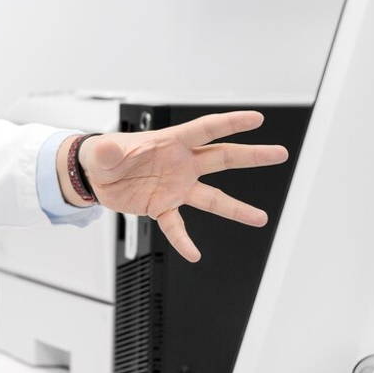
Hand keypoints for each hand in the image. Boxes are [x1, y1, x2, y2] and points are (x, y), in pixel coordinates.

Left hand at [63, 111, 288, 262]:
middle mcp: (180, 164)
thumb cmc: (103, 155)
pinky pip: (177, 226)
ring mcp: (175, 186)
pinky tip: (193, 254)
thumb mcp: (104, 150)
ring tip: (260, 218)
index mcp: (170, 143)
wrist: (94, 176)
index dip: (230, 123)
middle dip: (251, 155)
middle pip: (222, 157)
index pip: (205, 129)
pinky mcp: (162, 206)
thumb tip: (107, 148)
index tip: (257, 119)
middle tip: (279, 153)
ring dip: (235, 208)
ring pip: (211, 198)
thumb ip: (109, 150)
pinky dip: (184, 240)